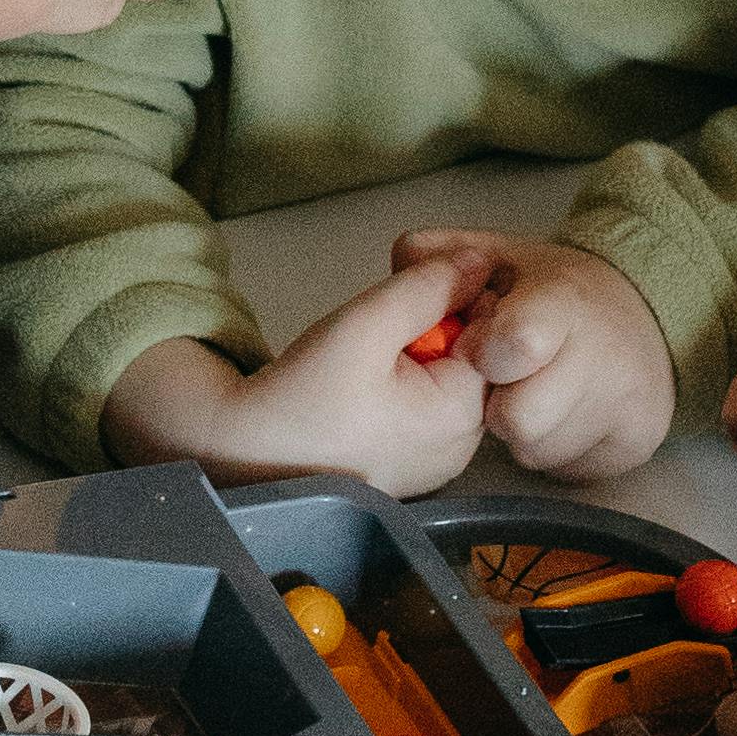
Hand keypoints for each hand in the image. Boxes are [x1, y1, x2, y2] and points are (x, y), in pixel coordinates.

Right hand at [108, 259, 493, 494]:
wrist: (243, 455)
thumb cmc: (303, 393)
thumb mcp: (364, 324)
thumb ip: (427, 288)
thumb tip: (482, 261)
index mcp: (462, 415)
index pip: (493, 335)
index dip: (452, 302)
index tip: (403, 298)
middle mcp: (465, 449)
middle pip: (474, 362)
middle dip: (435, 333)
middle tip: (376, 333)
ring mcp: (439, 467)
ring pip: (449, 386)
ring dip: (418, 360)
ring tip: (364, 363)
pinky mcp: (414, 474)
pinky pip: (428, 416)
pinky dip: (406, 393)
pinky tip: (363, 391)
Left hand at [397, 230, 677, 484]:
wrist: (644, 311)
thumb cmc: (553, 290)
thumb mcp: (500, 256)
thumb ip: (442, 256)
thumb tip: (403, 261)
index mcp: (565, 303)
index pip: (517, 345)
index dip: (483, 354)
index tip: (483, 346)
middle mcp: (606, 354)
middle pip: (517, 418)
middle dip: (497, 402)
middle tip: (508, 378)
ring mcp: (627, 402)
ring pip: (536, 452)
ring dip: (521, 432)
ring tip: (537, 393)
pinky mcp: (638, 442)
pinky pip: (566, 471)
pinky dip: (555, 449)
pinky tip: (563, 414)